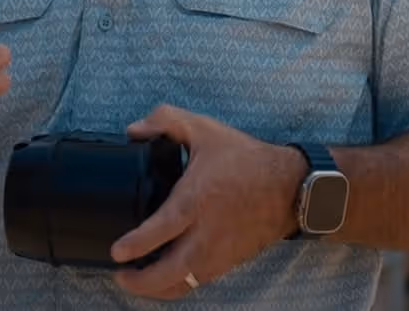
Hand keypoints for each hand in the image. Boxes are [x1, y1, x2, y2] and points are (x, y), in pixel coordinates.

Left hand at [109, 104, 303, 299]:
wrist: (292, 187)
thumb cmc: (246, 159)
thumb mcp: (204, 128)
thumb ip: (165, 120)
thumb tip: (133, 130)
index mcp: (196, 200)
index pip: (162, 229)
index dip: (137, 244)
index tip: (116, 252)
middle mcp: (207, 233)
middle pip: (172, 272)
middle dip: (142, 282)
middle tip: (119, 275)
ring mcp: (220, 252)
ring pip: (186, 284)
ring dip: (158, 289)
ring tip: (135, 282)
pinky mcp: (230, 261)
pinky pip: (200, 281)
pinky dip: (179, 285)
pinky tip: (164, 278)